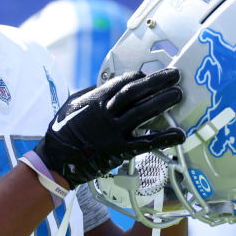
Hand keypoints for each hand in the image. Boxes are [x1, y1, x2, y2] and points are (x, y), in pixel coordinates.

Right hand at [34, 69, 185, 187]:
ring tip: (178, 94)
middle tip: (175, 75)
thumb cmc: (62, 130)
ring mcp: (113, 132)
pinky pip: (145, 143)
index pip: (121, 83)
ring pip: (142, 113)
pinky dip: (164, 138)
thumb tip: (109, 85)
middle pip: (135, 93)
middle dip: (156, 82)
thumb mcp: (72, 104)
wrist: (56, 159)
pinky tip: (179, 134)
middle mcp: (105, 113)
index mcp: (94, 100)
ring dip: (162, 102)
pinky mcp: (120, 151)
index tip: (149, 75)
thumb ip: (91, 93)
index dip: (139, 78)